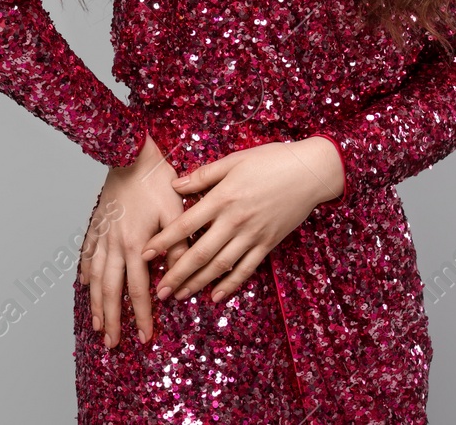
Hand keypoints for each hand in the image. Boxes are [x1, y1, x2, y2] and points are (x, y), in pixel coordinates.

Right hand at [78, 132, 186, 347]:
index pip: (140, 290)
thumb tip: (179, 281)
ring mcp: (102, 235)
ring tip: (96, 325)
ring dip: (96, 304)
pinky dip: (86, 272)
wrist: (131, 154)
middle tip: (113, 344)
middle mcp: (115, 245)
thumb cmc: (157, 181)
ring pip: (96, 278)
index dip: (142, 315)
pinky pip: (88, 254)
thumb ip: (177, 249)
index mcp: (136, 245)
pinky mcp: (97, 224)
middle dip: (113, 320)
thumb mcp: (175, 215)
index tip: (145, 337)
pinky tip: (84, 285)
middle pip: (111, 291)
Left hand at [138, 136, 343, 303]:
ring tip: (179, 295)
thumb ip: (203, 175)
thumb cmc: (270, 160)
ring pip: (221, 265)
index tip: (145, 253)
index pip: (186, 224)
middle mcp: (235, 220)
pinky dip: (230, 284)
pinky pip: (246, 269)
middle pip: (200, 252)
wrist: (310, 172)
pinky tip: (215, 295)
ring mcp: (253, 235)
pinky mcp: (268, 244)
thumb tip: (174, 185)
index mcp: (223, 198)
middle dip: (177, 273)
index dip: (164, 240)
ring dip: (198, 283)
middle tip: (158, 290)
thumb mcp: (234, 160)